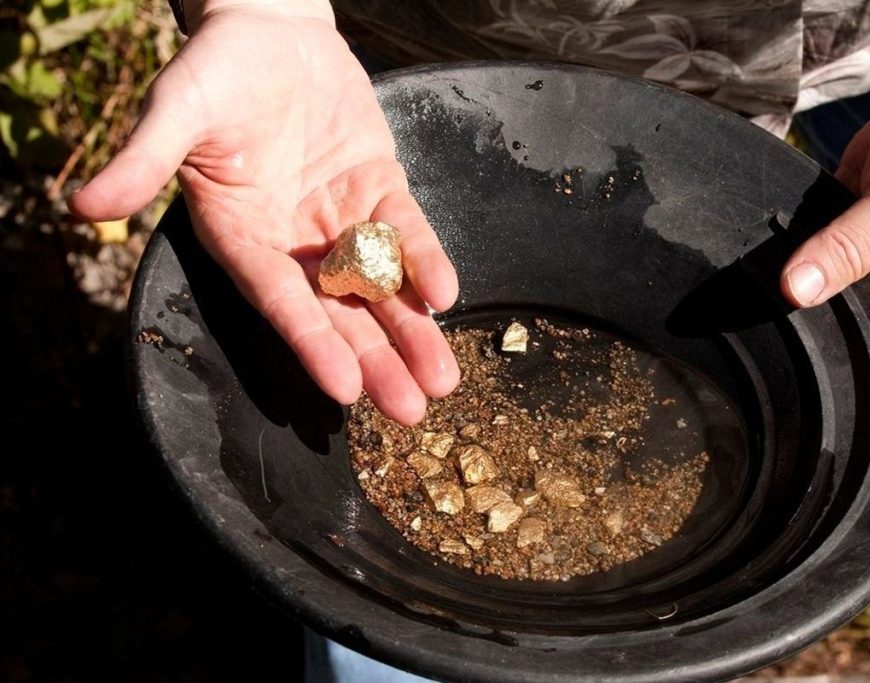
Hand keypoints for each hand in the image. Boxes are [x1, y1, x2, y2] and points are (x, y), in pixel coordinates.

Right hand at [68, 2, 459, 423]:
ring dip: (411, 331)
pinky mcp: (378, 187)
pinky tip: (445, 295)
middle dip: (376, 360)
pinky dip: (425, 261)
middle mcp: (293, 241)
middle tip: (410, 411)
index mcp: (242, 237)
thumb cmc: (213, 69)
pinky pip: (406, 231)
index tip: (343, 388)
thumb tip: (81, 207)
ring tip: (440, 381)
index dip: (311, 343)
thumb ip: (142, 159)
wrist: (268, 30)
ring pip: (380, 285)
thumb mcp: (175, 109)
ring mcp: (339, 219)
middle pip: (338, 312)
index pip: (279, 301)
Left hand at [781, 83, 869, 335]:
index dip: (839, 326)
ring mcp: (869, 272)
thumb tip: (795, 290)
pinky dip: (794, 244)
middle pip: (844, 314)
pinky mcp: (842, 246)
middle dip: (816, 291)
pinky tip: (789, 230)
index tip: (804, 300)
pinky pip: (806, 257)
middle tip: (797, 263)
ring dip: (799, 267)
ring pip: (818, 286)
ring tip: (797, 240)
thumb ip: (849, 248)